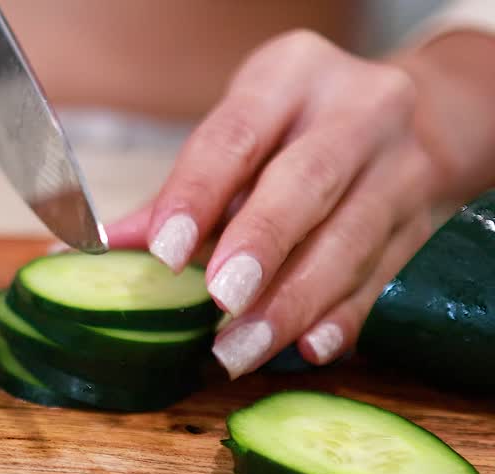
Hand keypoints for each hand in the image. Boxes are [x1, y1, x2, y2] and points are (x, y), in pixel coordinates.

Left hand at [105, 30, 440, 378]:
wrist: (416, 121)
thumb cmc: (296, 133)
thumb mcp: (239, 137)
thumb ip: (175, 195)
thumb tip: (96, 250)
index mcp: (290, 78)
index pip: (236, 136)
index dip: (198, 194)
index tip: (165, 251)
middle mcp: (357, 113)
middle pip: (306, 183)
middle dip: (261, 245)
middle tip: (218, 300)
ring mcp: (399, 169)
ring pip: (349, 240)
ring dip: (292, 303)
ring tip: (240, 349)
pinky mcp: (423, 224)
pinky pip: (385, 277)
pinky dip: (345, 317)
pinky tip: (311, 348)